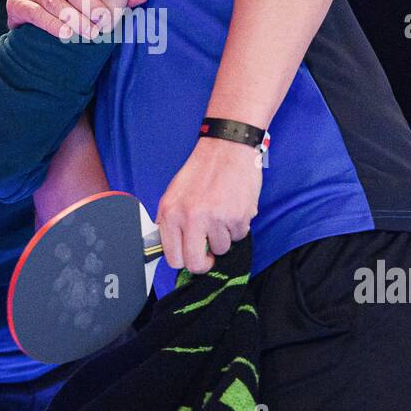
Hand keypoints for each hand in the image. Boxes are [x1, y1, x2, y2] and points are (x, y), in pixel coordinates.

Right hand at [6, 0, 148, 39]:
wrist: (32, 22)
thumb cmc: (70, 5)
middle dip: (87, 3)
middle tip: (105, 21)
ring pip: (53, 0)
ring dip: (73, 18)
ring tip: (90, 33)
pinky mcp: (16, 3)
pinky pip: (35, 13)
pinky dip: (52, 25)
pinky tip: (66, 35)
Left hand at [155, 137, 262, 274]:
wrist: (227, 147)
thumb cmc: (202, 168)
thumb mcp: (174, 193)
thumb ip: (171, 220)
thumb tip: (172, 246)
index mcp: (171, 213)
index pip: (173, 258)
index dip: (185, 261)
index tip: (192, 256)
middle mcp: (191, 218)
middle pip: (196, 263)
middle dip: (205, 262)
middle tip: (209, 252)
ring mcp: (216, 219)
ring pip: (222, 249)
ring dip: (223, 236)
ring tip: (222, 214)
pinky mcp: (238, 217)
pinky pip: (239, 236)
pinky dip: (238, 226)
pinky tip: (233, 207)